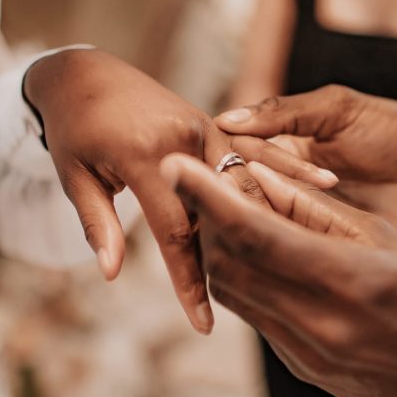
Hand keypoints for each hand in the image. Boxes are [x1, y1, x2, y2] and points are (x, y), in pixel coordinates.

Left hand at [24, 49, 327, 333]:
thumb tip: (112, 273)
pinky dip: (287, 166)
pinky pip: (254, 148)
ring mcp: (202, 124)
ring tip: (320, 241)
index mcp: (145, 153)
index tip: (202, 322)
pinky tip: (323, 181)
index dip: (190, 280)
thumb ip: (99, 225)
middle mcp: (182, 137)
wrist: (84, 74)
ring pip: (249, 176)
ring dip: (280, 210)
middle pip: (223, 207)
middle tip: (271, 297)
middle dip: (242, 255)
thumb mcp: (75, 177)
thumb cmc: (74, 131)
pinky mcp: (212, 121)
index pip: (174, 230)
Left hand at [160, 153, 396, 396]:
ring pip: (231, 290)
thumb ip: (313, 208)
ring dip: (220, 249)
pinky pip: (253, 315)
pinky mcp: (298, 366)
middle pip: (229, 262)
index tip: (175, 164)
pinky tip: (262, 260)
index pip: (255, 233)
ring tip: (227, 217)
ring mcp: (303, 352)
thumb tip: (257, 177)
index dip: (208, 197)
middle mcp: (317, 322)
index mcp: (345, 279)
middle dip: (206, 218)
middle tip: (202, 186)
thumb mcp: (381, 236)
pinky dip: (246, 279)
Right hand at [216, 85, 396, 241]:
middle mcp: (282, 182)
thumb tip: (227, 119)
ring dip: (252, 225)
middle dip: (234, 198)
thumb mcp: (338, 110)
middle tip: (229, 208)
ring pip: (259, 224)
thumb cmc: (392, 131)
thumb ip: (286, 113)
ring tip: (244, 234)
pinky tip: (267, 254)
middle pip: (239, 193)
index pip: (234, 155)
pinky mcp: (320, 245)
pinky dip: (279, 250)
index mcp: (280, 145)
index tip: (216, 172)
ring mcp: (299, 216)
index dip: (224, 163)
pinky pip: (290, 250)